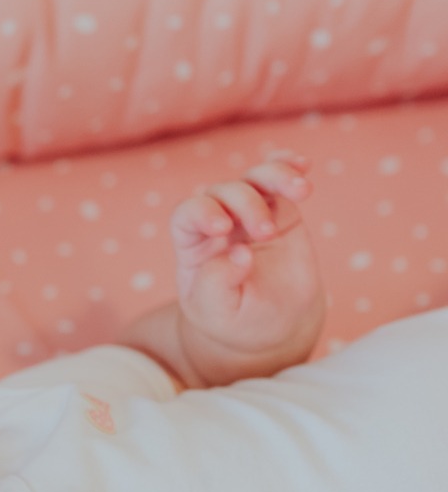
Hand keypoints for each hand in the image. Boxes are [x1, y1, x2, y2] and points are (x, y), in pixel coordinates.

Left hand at [170, 152, 324, 375]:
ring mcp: (250, 212)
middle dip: (247, 205)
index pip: (187, 215)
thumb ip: (218, 285)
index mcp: (193, 246)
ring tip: (300, 191)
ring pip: (254, 177)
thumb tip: (239, 253)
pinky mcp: (281, 211)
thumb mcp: (220, 313)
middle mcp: (219, 222)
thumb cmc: (238, 320)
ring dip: (275, 177)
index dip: (202, 213)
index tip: (223, 228)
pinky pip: (280, 179)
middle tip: (267, 234)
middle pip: (224, 192)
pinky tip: (303, 165)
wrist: (275, 326)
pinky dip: (289, 167)